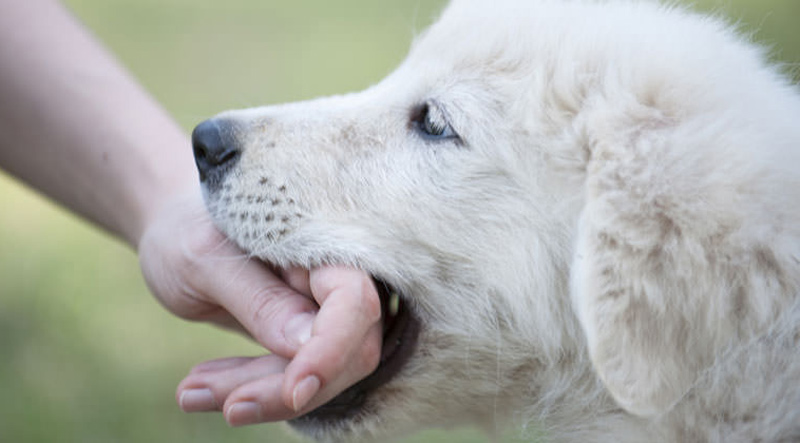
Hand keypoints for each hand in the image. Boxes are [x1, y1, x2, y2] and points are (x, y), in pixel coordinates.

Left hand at [137, 190, 382, 424]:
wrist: (176, 231)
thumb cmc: (187, 231)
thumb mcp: (205, 261)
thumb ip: (260, 300)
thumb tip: (306, 346)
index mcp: (322, 245)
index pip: (353, 302)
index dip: (331, 351)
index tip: (293, 391)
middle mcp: (334, 278)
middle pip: (344, 351)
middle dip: (282, 386)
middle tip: (209, 400)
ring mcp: (322, 310)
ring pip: (318, 373)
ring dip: (256, 393)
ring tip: (188, 392)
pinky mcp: (303, 337)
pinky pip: (290, 375)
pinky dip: (246, 388)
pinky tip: (197, 387)